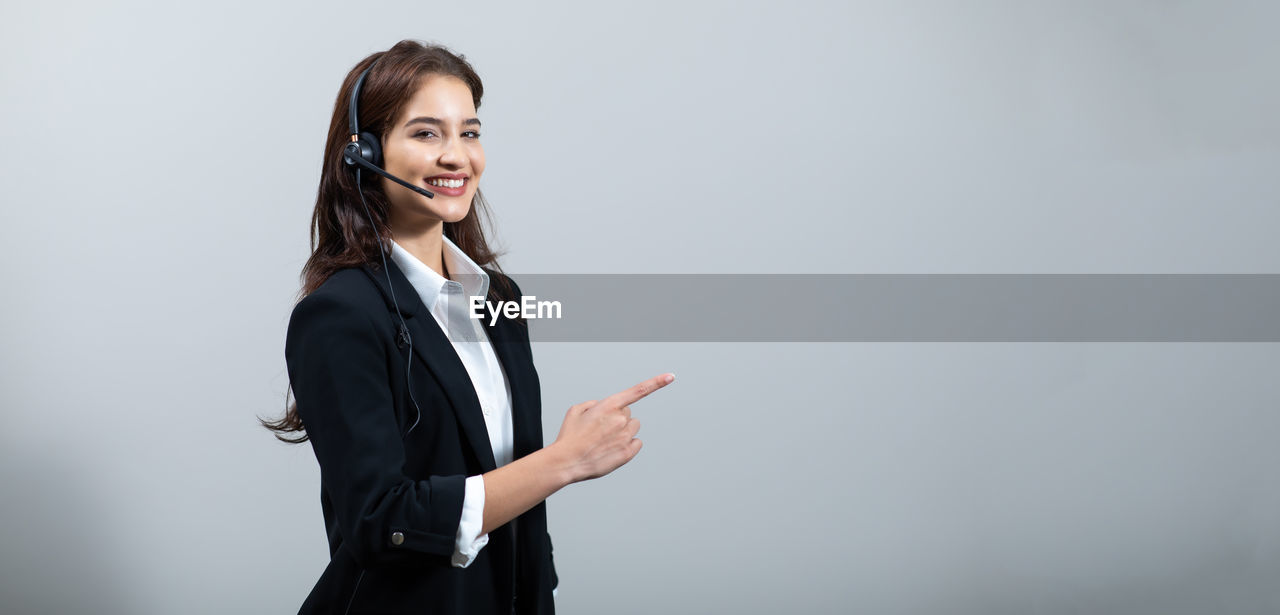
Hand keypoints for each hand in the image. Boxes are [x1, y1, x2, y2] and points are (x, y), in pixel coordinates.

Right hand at [552, 373, 674, 482]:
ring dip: (623, 431)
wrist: (566, 462)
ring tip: (604, 440)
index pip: (638, 390)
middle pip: (628, 413)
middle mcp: (621, 419)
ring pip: (633, 427)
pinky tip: (612, 449)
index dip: (656, 382)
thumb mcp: (576, 411)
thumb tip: (604, 407)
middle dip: (618, 418)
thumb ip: (594, 404)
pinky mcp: (627, 453)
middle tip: (600, 429)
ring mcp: (625, 437)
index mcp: (609, 405)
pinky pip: (636, 443)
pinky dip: (627, 445)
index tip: (670, 377)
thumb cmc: (569, 436)